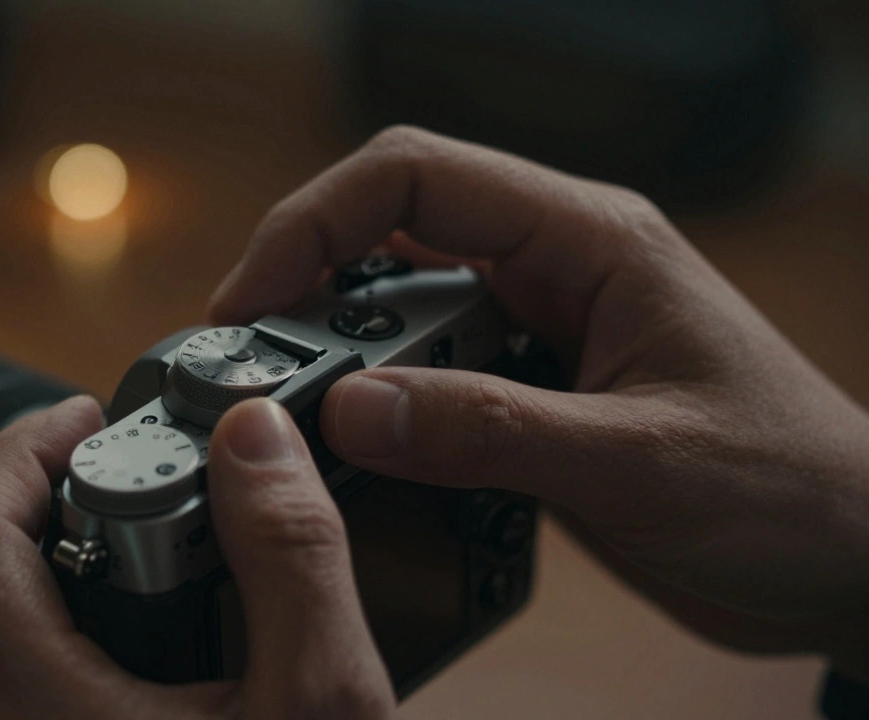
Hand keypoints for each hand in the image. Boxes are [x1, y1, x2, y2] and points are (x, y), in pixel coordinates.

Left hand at [0, 396, 396, 718]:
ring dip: (45, 576)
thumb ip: (292, 555)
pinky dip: (58, 639)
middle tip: (121, 476)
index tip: (88, 417)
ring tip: (143, 552)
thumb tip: (256, 436)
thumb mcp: (323, 704)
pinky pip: (14, 697)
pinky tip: (148, 646)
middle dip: (34, 507)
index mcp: (41, 714)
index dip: (17, 452)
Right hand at [209, 126, 868, 676]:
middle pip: (389, 231)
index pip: (415, 176)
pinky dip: (380, 402)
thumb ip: (489, 431)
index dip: (312, 224)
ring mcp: (539, 327)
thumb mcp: (634, 463)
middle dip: (307, 287)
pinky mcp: (530, 387)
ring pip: (400, 304)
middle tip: (255, 369)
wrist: (845, 560)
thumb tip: (351, 411)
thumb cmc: (790, 491)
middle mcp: (555, 267)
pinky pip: (427, 372)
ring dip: (341, 350)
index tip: (250, 302)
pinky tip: (365, 451)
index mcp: (590, 240)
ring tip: (301, 412)